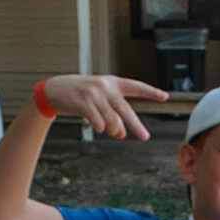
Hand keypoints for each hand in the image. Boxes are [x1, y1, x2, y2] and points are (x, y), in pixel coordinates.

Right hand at [40, 74, 167, 139]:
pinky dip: (100, 128)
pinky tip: (98, 128)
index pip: (136, 86)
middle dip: (136, 125)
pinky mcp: (83, 101)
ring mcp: (94, 93)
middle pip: (125, 110)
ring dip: (114, 130)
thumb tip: (120, 133)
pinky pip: (98, 121)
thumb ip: (112, 113)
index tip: (165, 97)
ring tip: (113, 132)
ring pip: (112, 120)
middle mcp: (105, 86)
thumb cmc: (80, 96)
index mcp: (113, 82)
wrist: (54, 90)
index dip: (151, 92)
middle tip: (145, 137)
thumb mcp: (99, 98)